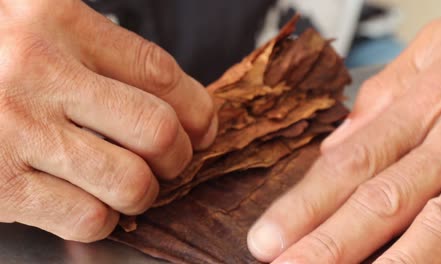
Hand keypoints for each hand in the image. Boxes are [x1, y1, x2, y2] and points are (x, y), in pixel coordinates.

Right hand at [0, 0, 216, 241]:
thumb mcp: (35, 22)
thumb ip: (99, 50)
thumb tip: (178, 102)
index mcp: (56, 20)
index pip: (161, 73)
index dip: (197, 109)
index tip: (203, 126)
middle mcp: (36, 70)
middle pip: (156, 130)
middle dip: (179, 156)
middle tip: (171, 161)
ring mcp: (14, 130)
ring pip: (130, 182)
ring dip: (145, 192)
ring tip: (135, 185)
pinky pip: (87, 219)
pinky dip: (103, 220)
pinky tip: (91, 204)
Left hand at [248, 11, 440, 262]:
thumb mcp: (437, 51)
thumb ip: (383, 97)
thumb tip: (337, 143)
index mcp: (423, 106)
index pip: (349, 163)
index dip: (305, 204)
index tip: (267, 237)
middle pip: (380, 201)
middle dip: (327, 244)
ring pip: (432, 228)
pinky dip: (440, 260)